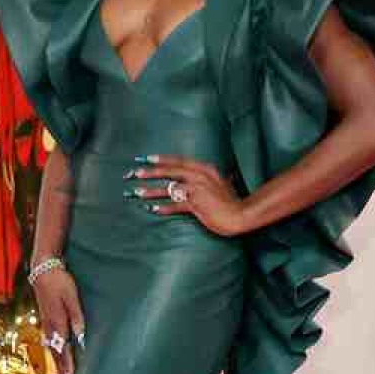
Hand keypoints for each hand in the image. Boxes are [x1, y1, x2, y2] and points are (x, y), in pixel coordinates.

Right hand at [33, 265, 85, 373]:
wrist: (42, 269)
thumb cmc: (59, 282)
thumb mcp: (72, 298)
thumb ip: (76, 317)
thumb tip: (81, 336)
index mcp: (58, 322)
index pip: (63, 349)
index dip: (66, 364)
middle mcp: (50, 325)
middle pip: (55, 351)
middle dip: (60, 367)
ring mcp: (45, 322)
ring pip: (51, 346)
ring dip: (56, 360)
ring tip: (61, 373)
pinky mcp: (44, 317)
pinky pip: (48, 339)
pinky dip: (52, 349)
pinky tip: (54, 352)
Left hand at [125, 156, 246, 237]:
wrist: (240, 214)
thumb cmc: (232, 201)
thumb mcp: (225, 184)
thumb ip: (222, 177)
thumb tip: (227, 174)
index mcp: (204, 169)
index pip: (178, 161)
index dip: (161, 160)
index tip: (145, 159)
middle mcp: (199, 177)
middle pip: (170, 172)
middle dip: (150, 172)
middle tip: (133, 173)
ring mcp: (197, 191)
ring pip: (169, 189)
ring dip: (151, 191)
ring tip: (136, 192)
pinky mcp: (196, 205)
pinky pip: (175, 206)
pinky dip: (163, 207)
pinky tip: (151, 209)